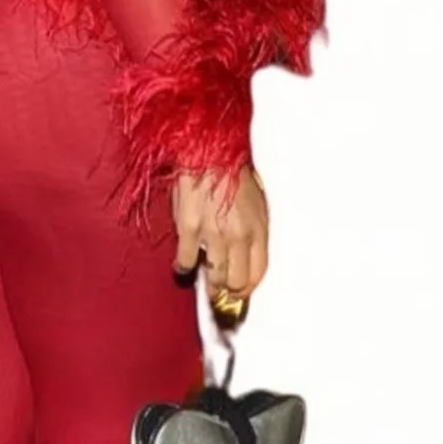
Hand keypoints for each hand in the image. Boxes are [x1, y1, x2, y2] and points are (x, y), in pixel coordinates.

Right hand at [171, 164, 268, 302]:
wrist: (206, 150)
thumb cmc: (229, 171)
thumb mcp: (255, 202)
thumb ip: (252, 231)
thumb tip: (245, 255)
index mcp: (257, 228)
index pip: (258, 272)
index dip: (248, 288)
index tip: (241, 293)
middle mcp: (238, 235)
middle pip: (237, 281)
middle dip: (229, 291)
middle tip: (221, 292)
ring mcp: (213, 235)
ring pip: (214, 278)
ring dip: (208, 283)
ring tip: (204, 281)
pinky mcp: (188, 229)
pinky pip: (186, 262)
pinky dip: (183, 267)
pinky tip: (184, 264)